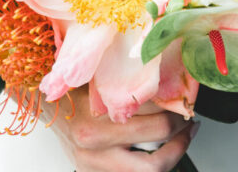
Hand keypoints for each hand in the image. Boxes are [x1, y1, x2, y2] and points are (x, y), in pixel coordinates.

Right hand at [49, 86, 197, 169]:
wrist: (49, 110)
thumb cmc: (75, 92)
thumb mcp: (98, 80)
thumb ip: (126, 83)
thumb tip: (165, 75)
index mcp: (96, 121)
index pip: (150, 116)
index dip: (174, 108)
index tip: (184, 101)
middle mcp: (96, 147)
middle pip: (155, 144)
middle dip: (179, 132)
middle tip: (188, 120)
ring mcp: (95, 166)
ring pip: (148, 171)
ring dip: (172, 155)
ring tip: (183, 139)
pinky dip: (152, 166)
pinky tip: (163, 153)